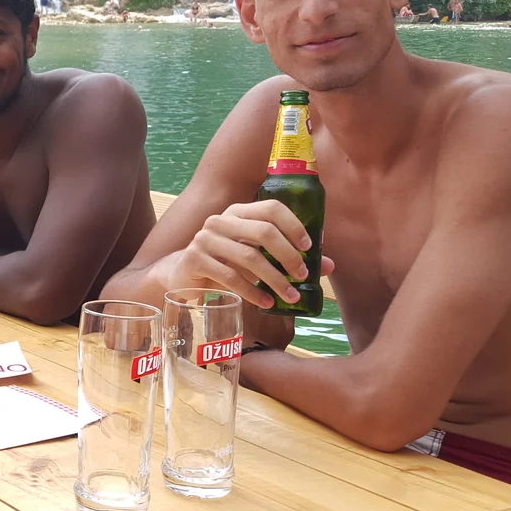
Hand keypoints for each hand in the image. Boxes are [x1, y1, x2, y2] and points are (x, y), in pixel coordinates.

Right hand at [167, 200, 333, 308]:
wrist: (181, 274)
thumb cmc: (225, 263)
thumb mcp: (255, 255)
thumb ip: (287, 257)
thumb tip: (330, 265)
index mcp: (239, 211)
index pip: (271, 207)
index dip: (293, 225)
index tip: (310, 247)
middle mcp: (220, 220)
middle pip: (263, 231)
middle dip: (288, 256)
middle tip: (303, 276)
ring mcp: (205, 238)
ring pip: (249, 256)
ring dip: (274, 280)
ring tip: (290, 296)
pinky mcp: (194, 259)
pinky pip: (230, 277)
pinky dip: (252, 292)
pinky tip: (266, 303)